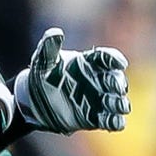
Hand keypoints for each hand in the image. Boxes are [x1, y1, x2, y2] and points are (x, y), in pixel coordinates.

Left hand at [14, 28, 130, 132]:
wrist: (34, 101)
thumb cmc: (42, 76)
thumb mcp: (43, 61)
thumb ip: (49, 47)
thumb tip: (55, 32)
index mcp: (89, 63)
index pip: (106, 58)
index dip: (114, 59)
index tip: (120, 63)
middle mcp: (97, 80)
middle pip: (115, 80)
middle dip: (118, 83)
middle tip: (117, 87)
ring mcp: (98, 99)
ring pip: (116, 101)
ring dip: (120, 103)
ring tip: (121, 106)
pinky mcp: (94, 118)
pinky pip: (109, 120)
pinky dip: (115, 122)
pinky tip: (117, 123)